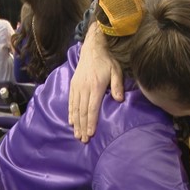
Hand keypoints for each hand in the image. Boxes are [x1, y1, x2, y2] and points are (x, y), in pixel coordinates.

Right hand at [68, 22, 124, 142]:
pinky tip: (71, 122)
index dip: (91, 122)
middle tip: (83, 140)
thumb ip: (117, 85)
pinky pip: (70, 102)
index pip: (92, 108)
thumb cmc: (107, 61)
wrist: (92, 49)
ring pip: (75, 108)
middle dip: (82, 127)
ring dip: (76, 123)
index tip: (90, 133)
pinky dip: (70, 113)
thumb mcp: (116, 71)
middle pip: (82, 112)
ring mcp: (77, 87)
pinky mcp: (73, 85)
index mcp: (95, 86)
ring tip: (77, 135)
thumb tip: (119, 100)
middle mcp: (84, 88)